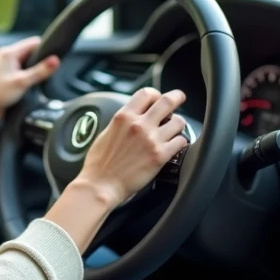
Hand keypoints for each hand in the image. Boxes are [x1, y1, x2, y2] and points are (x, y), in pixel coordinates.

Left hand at [0, 36, 59, 123]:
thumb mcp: (22, 82)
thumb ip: (40, 71)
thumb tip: (56, 60)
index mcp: (9, 53)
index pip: (33, 43)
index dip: (45, 49)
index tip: (54, 59)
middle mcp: (6, 56)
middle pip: (30, 52)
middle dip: (40, 61)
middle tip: (47, 72)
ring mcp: (6, 66)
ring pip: (26, 62)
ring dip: (34, 69)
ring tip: (38, 79)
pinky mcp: (6, 75)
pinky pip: (21, 70)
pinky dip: (28, 75)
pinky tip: (31, 84)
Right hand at [73, 88, 187, 206]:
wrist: (101, 185)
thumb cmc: (99, 164)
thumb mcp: (106, 133)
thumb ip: (122, 123)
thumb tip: (132, 118)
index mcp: (123, 117)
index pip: (146, 93)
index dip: (155, 94)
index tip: (157, 98)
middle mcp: (139, 125)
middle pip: (167, 101)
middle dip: (177, 97)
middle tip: (180, 98)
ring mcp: (151, 139)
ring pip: (178, 122)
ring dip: (178, 124)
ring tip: (175, 129)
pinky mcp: (160, 156)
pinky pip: (181, 141)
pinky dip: (180, 142)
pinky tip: (175, 145)